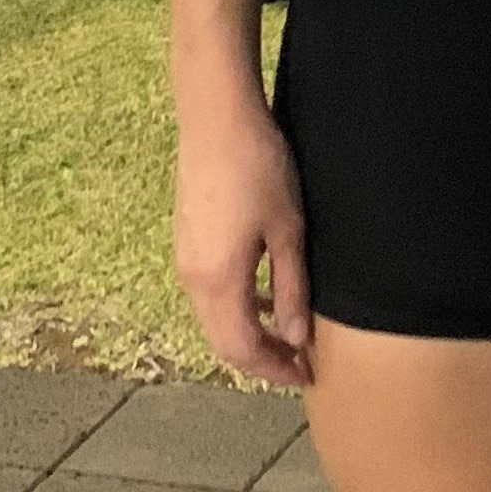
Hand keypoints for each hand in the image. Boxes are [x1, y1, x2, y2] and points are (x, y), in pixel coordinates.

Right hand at [172, 99, 314, 388]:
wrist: (216, 117)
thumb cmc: (258, 167)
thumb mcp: (288, 231)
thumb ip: (291, 289)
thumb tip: (295, 337)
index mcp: (218, 280)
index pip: (242, 349)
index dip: (274, 369)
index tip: (305, 374)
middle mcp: (192, 277)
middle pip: (223, 341)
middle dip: (260, 359)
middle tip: (299, 362)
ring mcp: (185, 258)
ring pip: (214, 318)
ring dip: (247, 333)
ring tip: (287, 333)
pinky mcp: (187, 240)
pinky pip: (208, 292)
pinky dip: (235, 306)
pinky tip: (264, 294)